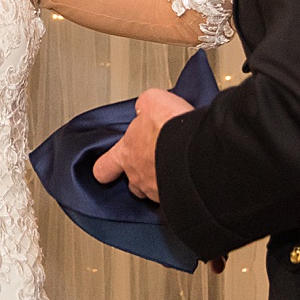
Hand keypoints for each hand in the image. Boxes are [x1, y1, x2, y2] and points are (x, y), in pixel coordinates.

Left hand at [90, 88, 194, 202]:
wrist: (196, 150)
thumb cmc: (170, 129)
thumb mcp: (152, 101)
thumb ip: (144, 106)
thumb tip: (146, 107)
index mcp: (126, 153)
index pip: (104, 167)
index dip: (105, 168)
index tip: (106, 168)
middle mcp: (138, 176)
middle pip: (132, 184)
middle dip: (140, 174)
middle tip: (151, 162)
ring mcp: (157, 190)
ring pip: (154, 191)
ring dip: (162, 181)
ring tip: (175, 168)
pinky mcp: (177, 198)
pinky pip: (175, 195)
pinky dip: (181, 187)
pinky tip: (189, 176)